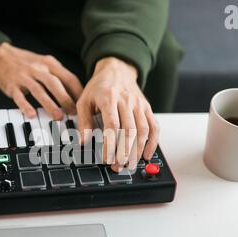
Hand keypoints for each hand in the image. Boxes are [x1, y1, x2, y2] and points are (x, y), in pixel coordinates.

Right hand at [0, 42, 83, 119]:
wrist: (1, 55)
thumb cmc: (28, 63)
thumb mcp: (46, 64)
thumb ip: (60, 76)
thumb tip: (77, 95)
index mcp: (50, 64)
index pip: (68, 78)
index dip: (78, 92)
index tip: (84, 105)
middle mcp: (38, 69)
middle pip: (54, 84)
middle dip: (65, 99)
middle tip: (73, 113)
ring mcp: (24, 77)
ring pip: (39, 91)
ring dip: (49, 104)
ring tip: (58, 116)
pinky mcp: (12, 85)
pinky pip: (19, 96)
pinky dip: (25, 105)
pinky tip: (31, 114)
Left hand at [77, 57, 158, 171]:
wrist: (116, 69)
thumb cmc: (99, 87)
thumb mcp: (84, 100)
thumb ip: (83, 122)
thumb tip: (83, 142)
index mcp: (108, 98)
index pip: (112, 124)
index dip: (110, 144)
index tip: (107, 158)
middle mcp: (126, 101)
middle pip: (129, 130)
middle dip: (124, 151)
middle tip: (119, 166)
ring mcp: (138, 105)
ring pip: (143, 130)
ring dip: (137, 150)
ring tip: (130, 164)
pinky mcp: (147, 108)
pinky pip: (154, 126)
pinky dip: (153, 142)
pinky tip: (147, 155)